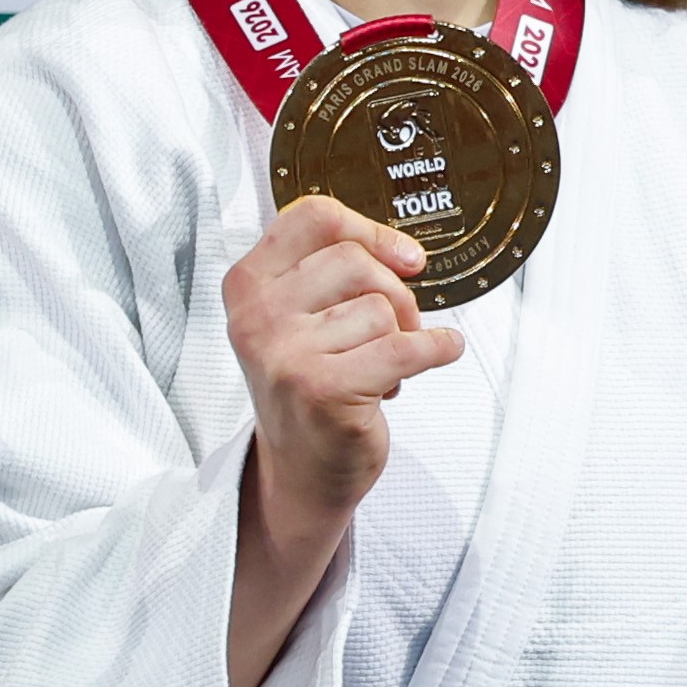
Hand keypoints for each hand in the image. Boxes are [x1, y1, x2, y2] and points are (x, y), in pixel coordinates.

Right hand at [224, 194, 464, 552]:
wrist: (300, 469)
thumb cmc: (308, 385)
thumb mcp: (299, 317)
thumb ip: (333, 272)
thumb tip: (406, 252)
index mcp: (248, 285)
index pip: (313, 217)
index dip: (369, 230)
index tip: (403, 256)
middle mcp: (257, 317)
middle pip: (355, 261)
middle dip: (394, 293)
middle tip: (395, 328)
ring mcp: (286, 355)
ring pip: (382, 308)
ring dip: (401, 337)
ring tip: (379, 368)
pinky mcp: (324, 390)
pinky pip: (406, 347)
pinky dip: (436, 349)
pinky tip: (438, 354)